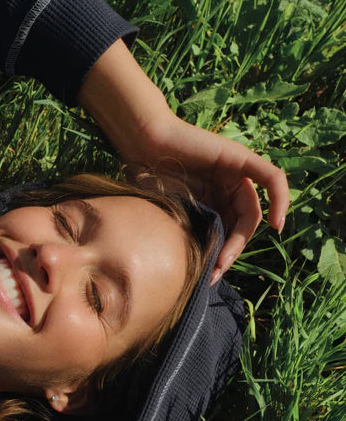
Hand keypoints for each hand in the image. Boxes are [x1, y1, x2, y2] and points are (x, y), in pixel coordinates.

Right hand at [123, 114, 289, 282]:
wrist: (140, 145)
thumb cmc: (146, 178)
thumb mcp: (170, 214)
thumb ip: (188, 234)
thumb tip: (196, 272)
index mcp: (213, 201)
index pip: (229, 231)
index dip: (225, 255)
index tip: (211, 275)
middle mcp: (227, 188)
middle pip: (242, 225)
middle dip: (232, 251)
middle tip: (217, 269)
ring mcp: (236, 172)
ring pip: (253, 210)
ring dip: (243, 237)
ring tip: (226, 258)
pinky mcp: (241, 158)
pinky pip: (272, 179)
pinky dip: (280, 199)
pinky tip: (277, 223)